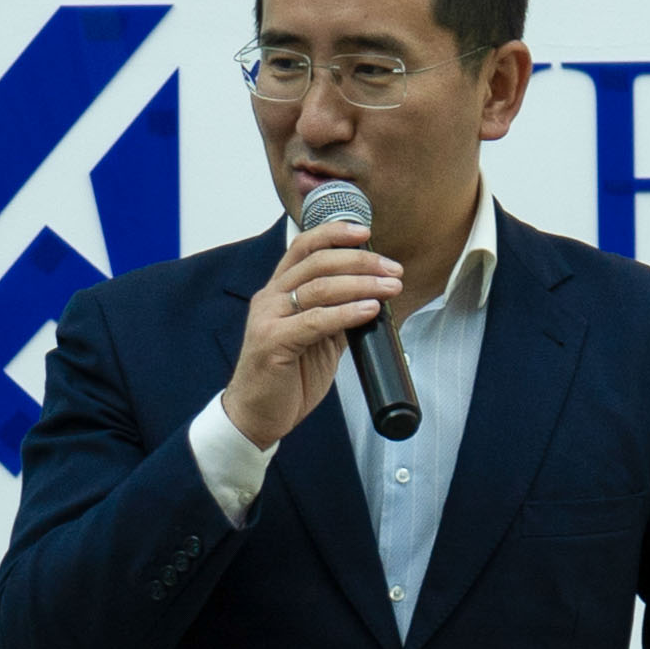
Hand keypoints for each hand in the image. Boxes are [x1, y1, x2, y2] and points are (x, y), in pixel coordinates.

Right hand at [223, 221, 404, 450]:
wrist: (257, 417)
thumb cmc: (285, 379)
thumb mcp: (317, 340)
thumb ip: (336, 316)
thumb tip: (373, 300)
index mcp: (277, 291)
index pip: (304, 247)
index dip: (334, 233)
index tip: (365, 232)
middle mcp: (269, 299)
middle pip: (316, 261)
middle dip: (360, 260)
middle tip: (392, 269)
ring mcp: (268, 319)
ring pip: (318, 287)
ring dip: (361, 284)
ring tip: (390, 287)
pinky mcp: (272, 343)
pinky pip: (316, 321)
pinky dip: (347, 313)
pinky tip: (370, 310)